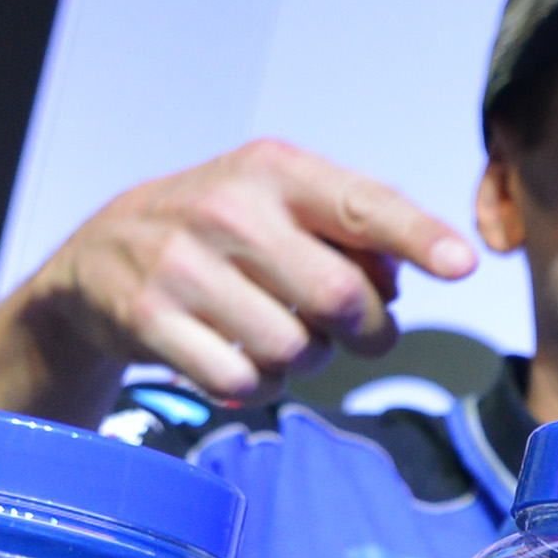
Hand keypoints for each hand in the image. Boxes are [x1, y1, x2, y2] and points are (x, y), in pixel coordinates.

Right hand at [0, 141, 482, 416]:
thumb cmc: (215, 235)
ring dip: (304, 364)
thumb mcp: (277, 206)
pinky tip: (239, 366)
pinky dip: (255, 387)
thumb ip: (350, 233)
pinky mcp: (149, 319)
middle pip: (342, 299)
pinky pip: (241, 380)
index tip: (462, 266)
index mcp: (272, 171)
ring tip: (280, 343)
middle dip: (365, 334)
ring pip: (295, 350)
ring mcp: (183, 265)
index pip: (362, 204)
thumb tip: (411, 277)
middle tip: (357, 336)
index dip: (419, 238)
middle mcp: (227, 209)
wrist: (95, 260)